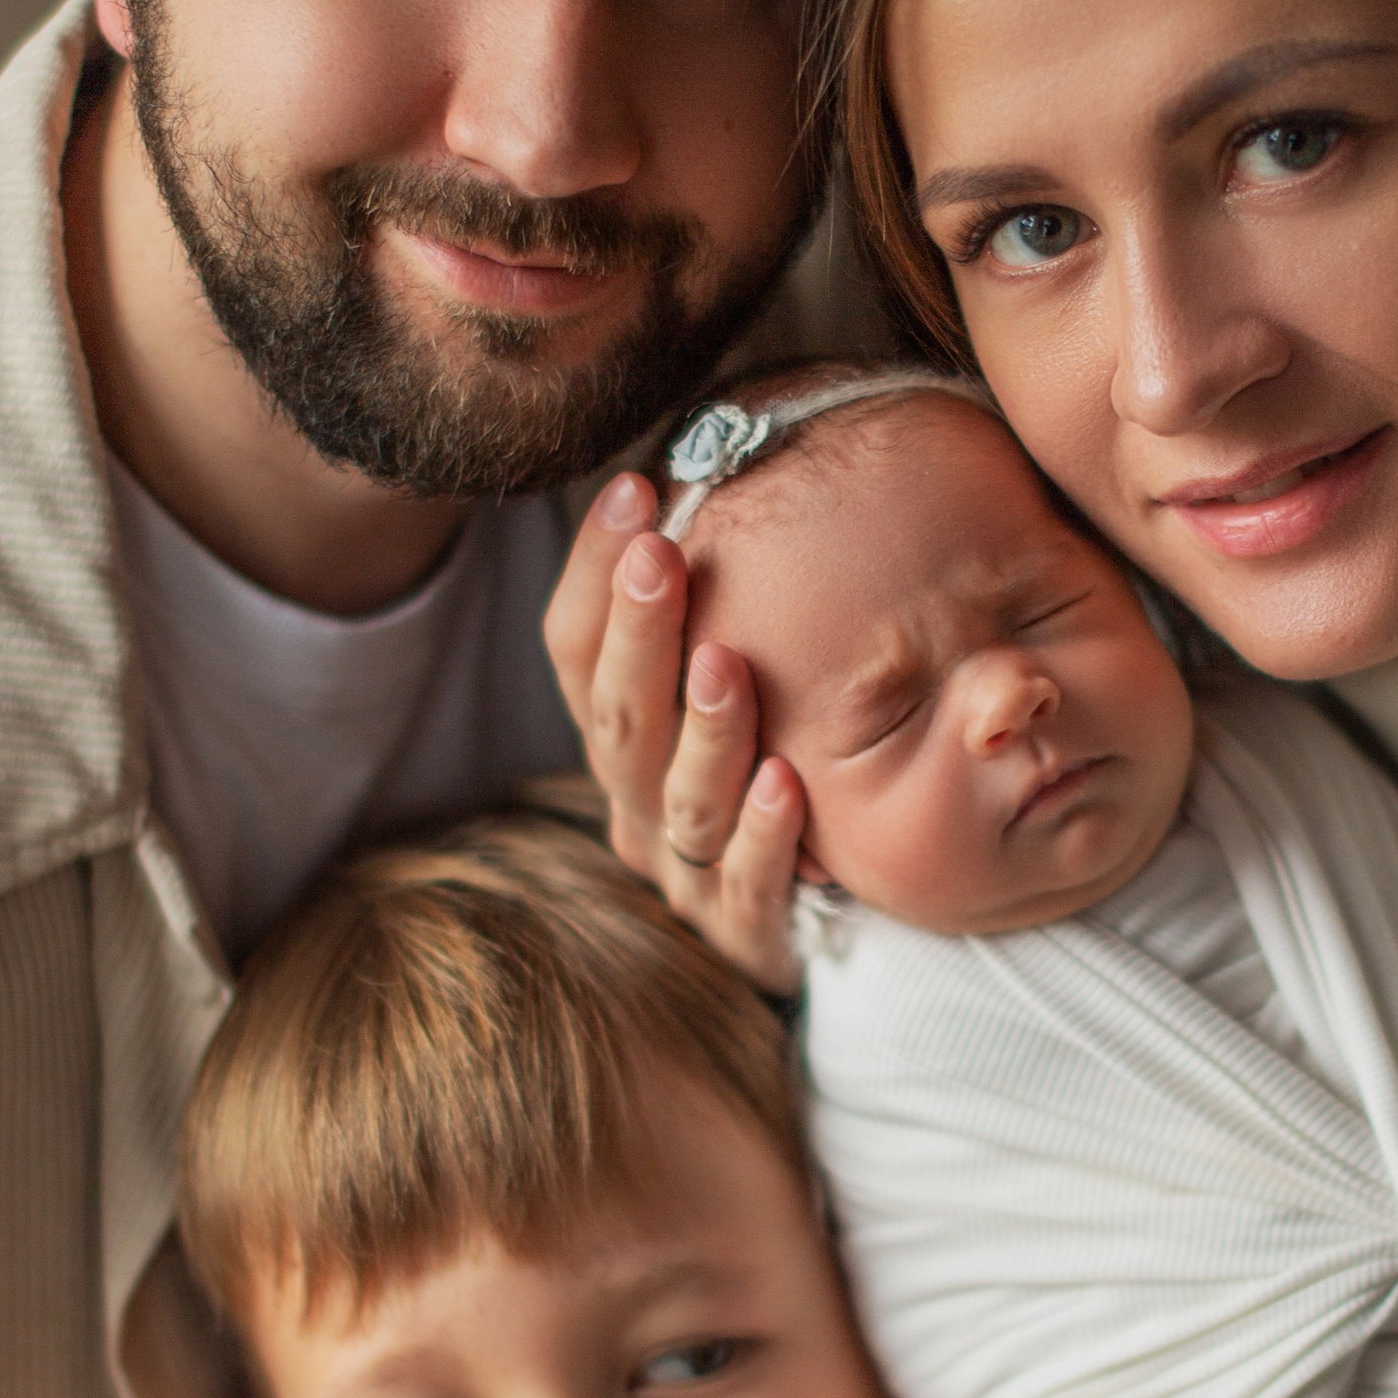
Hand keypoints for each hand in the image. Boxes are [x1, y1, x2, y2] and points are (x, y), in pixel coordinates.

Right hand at [544, 471, 804, 986]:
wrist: (823, 922)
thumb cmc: (777, 768)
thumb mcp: (739, 679)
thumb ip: (726, 595)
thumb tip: (725, 464)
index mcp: (618, 733)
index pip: (575, 649)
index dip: (595, 571)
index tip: (639, 488)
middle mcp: (635, 801)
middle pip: (618, 717)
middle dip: (638, 633)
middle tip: (660, 554)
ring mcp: (687, 872)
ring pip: (679, 800)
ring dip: (703, 730)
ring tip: (725, 663)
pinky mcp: (746, 933)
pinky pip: (750, 886)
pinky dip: (765, 837)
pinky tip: (788, 781)